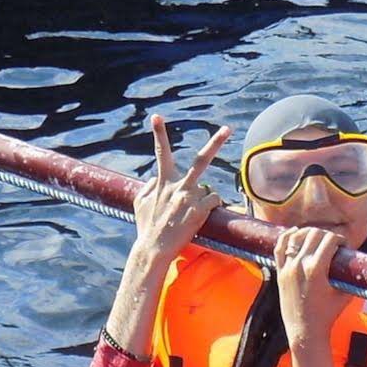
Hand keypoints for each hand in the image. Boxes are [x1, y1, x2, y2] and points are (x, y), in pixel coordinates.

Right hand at [131, 114, 227, 266]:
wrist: (153, 249)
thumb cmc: (146, 227)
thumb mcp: (139, 203)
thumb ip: (148, 186)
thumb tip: (156, 178)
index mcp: (163, 182)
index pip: (160, 153)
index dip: (159, 133)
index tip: (156, 116)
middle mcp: (178, 187)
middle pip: (201, 160)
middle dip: (215, 143)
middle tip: (228, 129)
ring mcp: (190, 199)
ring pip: (208, 188)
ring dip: (203, 199)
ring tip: (190, 213)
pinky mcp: (199, 212)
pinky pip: (213, 202)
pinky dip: (211, 207)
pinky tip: (201, 217)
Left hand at [273, 226, 350, 347]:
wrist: (304, 331)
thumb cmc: (327, 315)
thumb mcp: (344, 294)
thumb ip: (350, 276)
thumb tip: (358, 262)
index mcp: (316, 270)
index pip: (329, 239)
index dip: (339, 239)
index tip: (343, 245)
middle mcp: (299, 266)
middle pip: (313, 234)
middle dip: (326, 234)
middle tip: (332, 242)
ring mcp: (287, 268)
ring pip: (296, 237)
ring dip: (308, 233)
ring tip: (316, 237)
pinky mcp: (280, 272)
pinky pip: (279, 247)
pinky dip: (287, 237)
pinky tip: (295, 233)